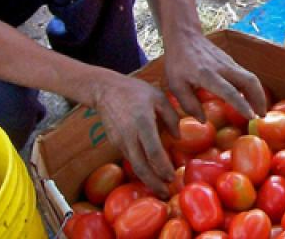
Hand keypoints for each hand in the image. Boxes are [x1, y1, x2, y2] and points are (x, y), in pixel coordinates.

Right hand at [90, 74, 180, 195]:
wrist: (106, 90)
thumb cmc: (136, 92)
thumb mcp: (159, 98)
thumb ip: (171, 117)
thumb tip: (178, 138)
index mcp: (142, 122)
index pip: (153, 151)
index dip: (163, 168)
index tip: (172, 177)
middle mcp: (129, 135)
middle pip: (141, 166)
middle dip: (154, 183)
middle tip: (166, 193)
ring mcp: (120, 141)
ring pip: (134, 166)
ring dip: (147, 180)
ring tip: (160, 189)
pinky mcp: (115, 143)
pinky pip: (130, 160)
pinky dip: (140, 170)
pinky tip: (150, 174)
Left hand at [162, 31, 267, 123]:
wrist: (184, 37)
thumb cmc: (177, 62)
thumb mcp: (175, 85)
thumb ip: (189, 104)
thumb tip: (203, 120)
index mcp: (208, 75)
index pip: (230, 91)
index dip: (242, 105)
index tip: (251, 117)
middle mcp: (223, 68)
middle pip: (249, 81)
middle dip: (259, 99)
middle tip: (262, 115)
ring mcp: (229, 63)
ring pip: (250, 77)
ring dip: (258, 94)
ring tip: (259, 110)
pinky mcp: (231, 62)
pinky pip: (246, 75)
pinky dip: (252, 88)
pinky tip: (250, 98)